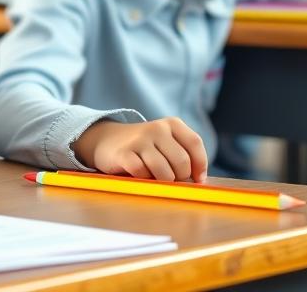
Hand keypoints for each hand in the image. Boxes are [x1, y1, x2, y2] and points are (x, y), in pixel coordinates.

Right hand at [72, 118, 207, 182]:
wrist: (106, 140)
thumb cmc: (144, 147)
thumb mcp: (165, 142)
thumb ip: (183, 154)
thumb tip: (198, 180)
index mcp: (171, 124)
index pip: (195, 144)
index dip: (200, 165)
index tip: (197, 179)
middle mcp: (157, 128)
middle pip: (182, 162)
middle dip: (179, 178)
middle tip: (170, 179)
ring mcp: (139, 140)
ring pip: (164, 172)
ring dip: (163, 182)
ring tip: (156, 178)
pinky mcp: (124, 153)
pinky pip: (143, 174)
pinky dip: (144, 179)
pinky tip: (139, 174)